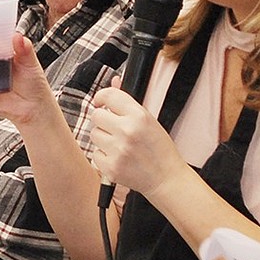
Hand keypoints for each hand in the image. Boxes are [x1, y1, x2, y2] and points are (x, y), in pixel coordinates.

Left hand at [88, 81, 183, 195]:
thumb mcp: (149, 120)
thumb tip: (114, 82)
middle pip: (96, 115)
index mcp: (139, 116)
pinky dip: (103, 156)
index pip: (108, 96)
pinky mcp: (110, 167)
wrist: (166, 178)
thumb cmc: (160, 149)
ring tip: (118, 144)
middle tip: (114, 128)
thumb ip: (128, 102)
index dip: (101, 97)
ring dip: (102, 138)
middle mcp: (127, 131)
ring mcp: (117, 150)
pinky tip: (118, 157)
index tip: (100, 102)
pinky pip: (94, 154)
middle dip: (103, 121)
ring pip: (93, 134)